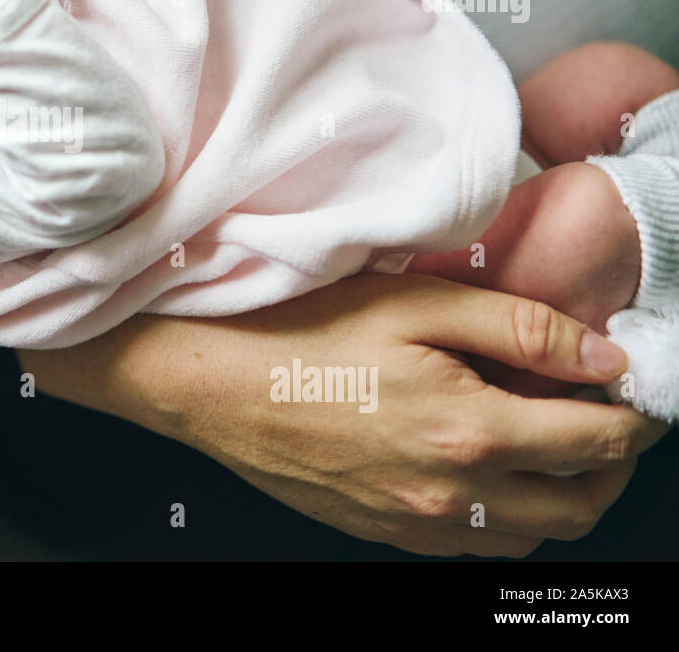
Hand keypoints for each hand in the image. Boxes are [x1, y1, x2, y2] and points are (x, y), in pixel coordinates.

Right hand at [20, 273, 669, 555]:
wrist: (219, 387)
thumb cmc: (307, 334)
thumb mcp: (416, 303)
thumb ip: (520, 326)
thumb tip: (601, 356)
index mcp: (469, 430)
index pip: (594, 442)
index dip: (631, 417)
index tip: (631, 393)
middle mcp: (453, 493)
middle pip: (578, 506)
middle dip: (611, 466)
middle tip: (603, 421)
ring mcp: (418, 523)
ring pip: (532, 537)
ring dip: (562, 498)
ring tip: (548, 447)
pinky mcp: (386, 532)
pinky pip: (475, 546)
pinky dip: (506, 517)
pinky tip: (484, 471)